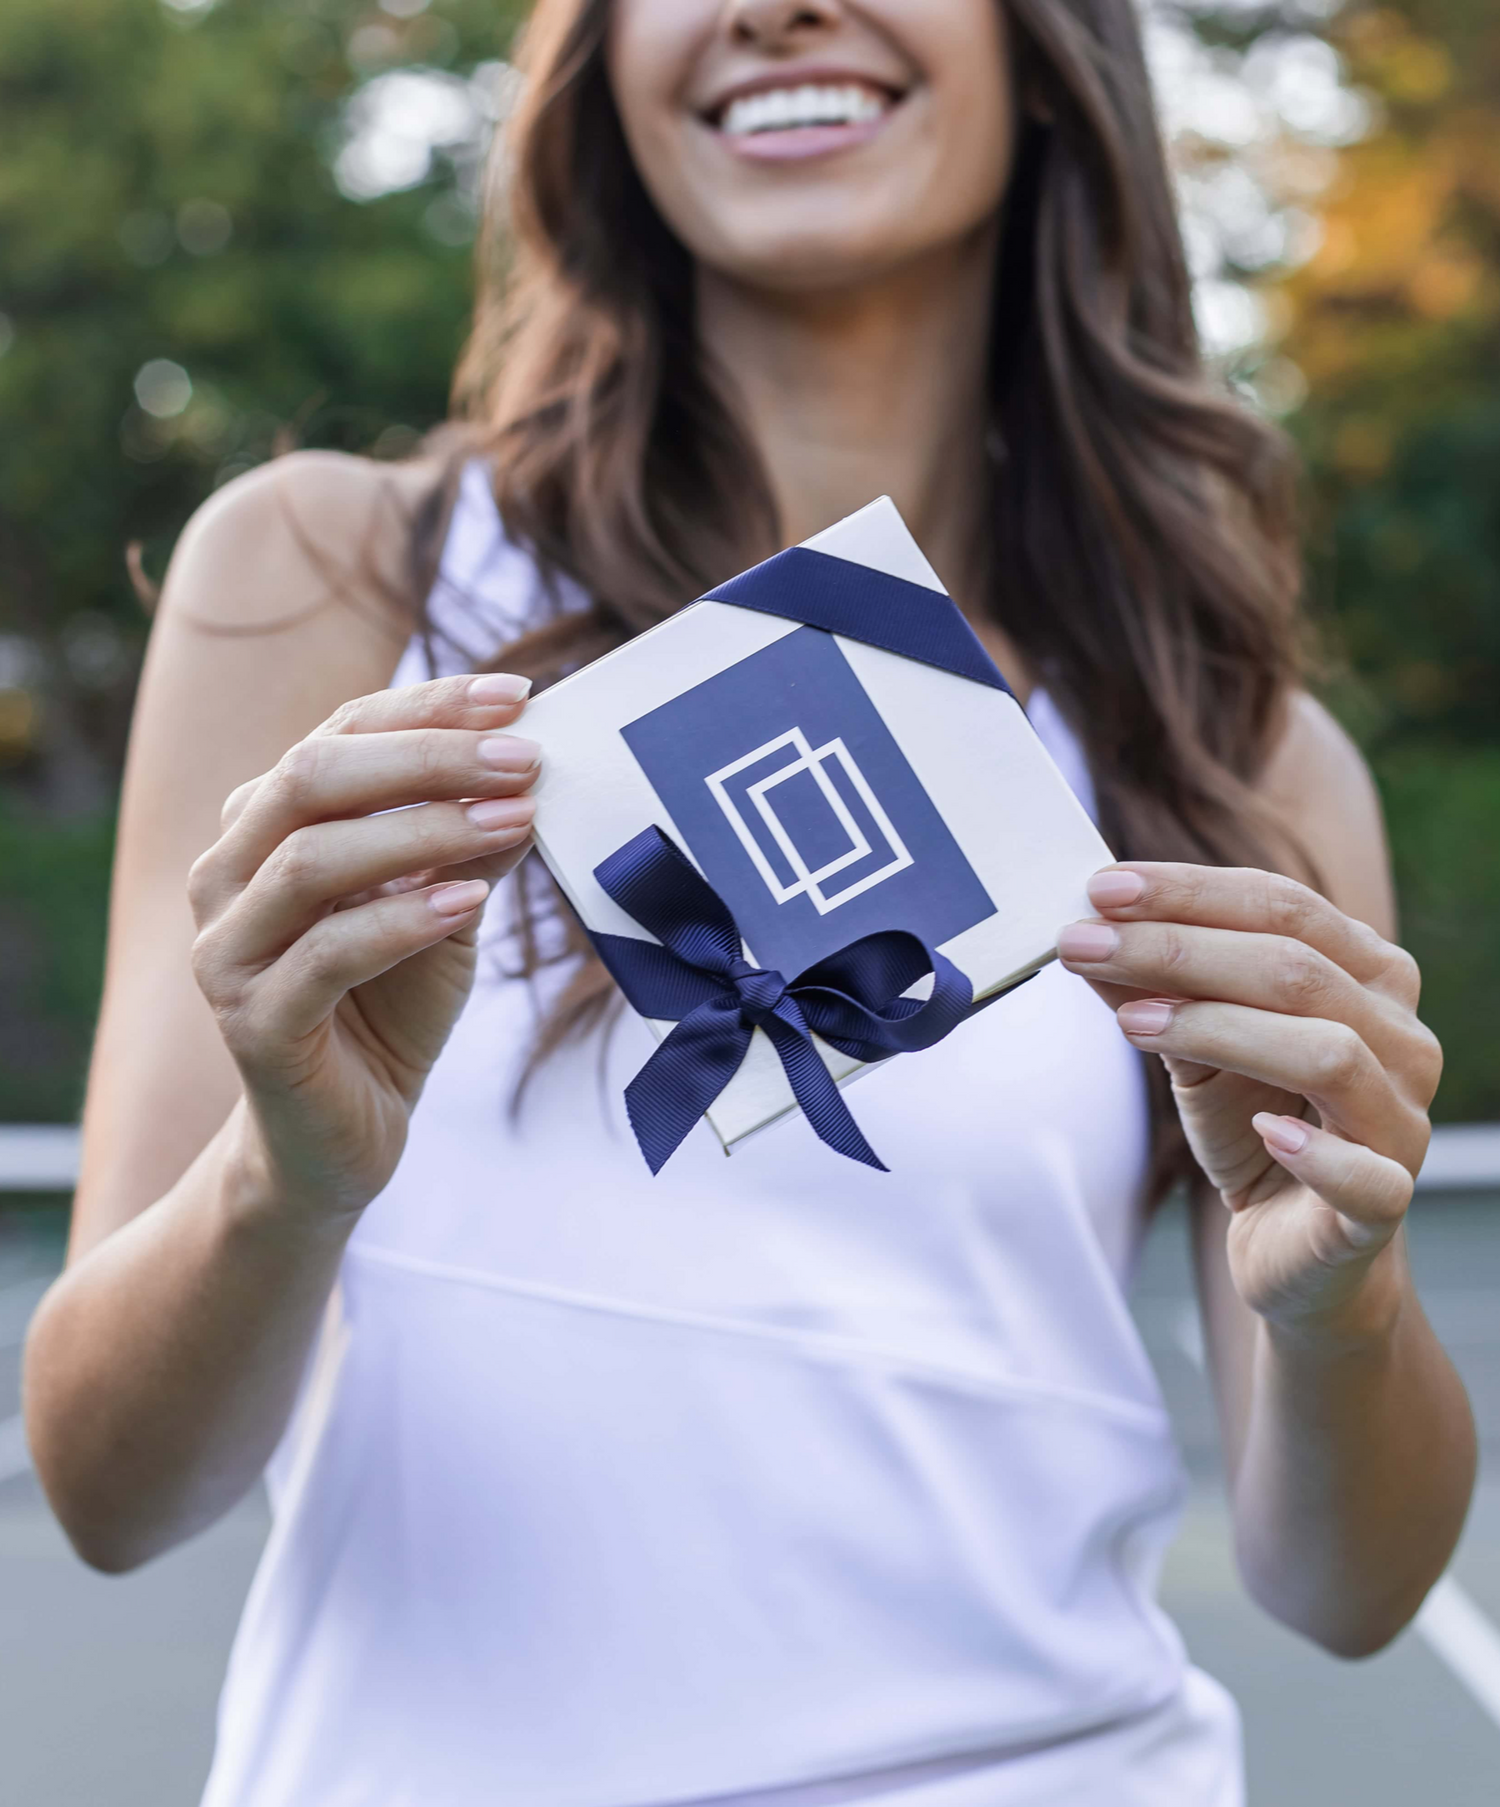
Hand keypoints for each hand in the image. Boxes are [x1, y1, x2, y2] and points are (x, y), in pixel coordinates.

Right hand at [189, 673, 539, 1219]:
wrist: (340, 1138)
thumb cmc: (390, 1008)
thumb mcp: (444, 908)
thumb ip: (472, 842)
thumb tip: (535, 771)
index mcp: (264, 827)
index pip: (338, 734)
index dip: (427, 707)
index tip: (517, 695)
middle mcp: (226, 874)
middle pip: (312, 776)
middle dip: (428, 756)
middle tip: (523, 757)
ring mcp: (228, 950)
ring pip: (311, 857)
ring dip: (424, 829)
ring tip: (514, 816)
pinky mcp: (253, 1023)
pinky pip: (326, 952)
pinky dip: (403, 917)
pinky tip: (469, 898)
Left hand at [1058, 864, 1442, 1339]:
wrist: (1294, 1244)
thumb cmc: (1252, 1124)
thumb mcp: (1193, 1046)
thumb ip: (1153, 988)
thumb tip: (1087, 930)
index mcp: (1368, 975)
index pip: (1283, 906)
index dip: (1189, 892)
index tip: (1100, 890)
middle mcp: (1401, 1037)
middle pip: (1296, 969)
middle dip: (1178, 948)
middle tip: (1083, 945)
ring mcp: (1402, 1119)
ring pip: (1328, 1052)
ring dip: (1219, 1028)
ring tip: (1130, 1022)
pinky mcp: (1384, 1203)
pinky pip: (1364, 1174)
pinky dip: (1313, 1152)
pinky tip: (1262, 1134)